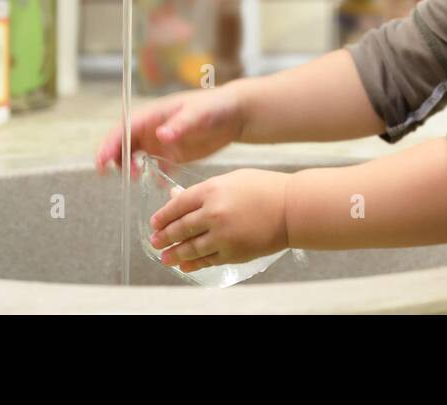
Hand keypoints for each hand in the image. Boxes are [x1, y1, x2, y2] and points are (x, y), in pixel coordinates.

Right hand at [96, 84, 247, 178]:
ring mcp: (162, 142)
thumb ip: (180, 124)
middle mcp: (153, 129)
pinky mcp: (174, 155)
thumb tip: (160, 134)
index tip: (101, 159)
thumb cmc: (215, 105)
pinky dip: (153, 177)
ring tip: (137, 179)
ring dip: (131, 168)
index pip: (124, 129)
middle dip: (116, 159)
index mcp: (154, 115)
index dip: (110, 144)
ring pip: (137, 157)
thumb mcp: (198, 113)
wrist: (235, 114)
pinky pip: (157, 168)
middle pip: (125, 144)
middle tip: (116, 174)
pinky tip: (157, 186)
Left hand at [148, 169, 290, 271]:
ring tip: (165, 258)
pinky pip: (207, 260)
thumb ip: (204, 191)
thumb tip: (177, 197)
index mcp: (211, 190)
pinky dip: (194, 264)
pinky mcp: (233, 253)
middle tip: (155, 242)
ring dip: (174, 254)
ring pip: (190, 248)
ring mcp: (223, 236)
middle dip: (164, 237)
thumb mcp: (232, 180)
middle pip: (180, 228)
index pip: (178, 205)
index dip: (163, 216)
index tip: (154, 223)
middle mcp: (213, 214)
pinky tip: (185, 265)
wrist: (291, 208)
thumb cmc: (265, 188)